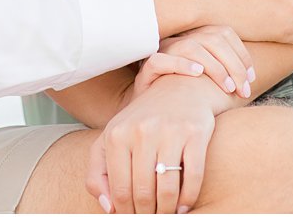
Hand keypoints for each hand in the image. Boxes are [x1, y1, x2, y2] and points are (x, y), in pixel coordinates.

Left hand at [87, 76, 223, 213]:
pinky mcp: (195, 132)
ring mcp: (169, 131)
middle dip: (147, 214)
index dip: (126, 212)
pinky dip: (189, 198)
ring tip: (167, 214)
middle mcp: (141, 131)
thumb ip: (97, 172)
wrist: (178, 88)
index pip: (119, 190)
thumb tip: (108, 207)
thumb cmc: (142, 121)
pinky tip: (184, 205)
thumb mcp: (112, 139)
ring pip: (167, 188)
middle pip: (142, 192)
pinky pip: (193, 176)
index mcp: (116, 135)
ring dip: (167, 210)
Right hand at [133, 26, 253, 100]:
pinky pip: (161, 60)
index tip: (251, 78)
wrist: (153, 118)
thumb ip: (228, 77)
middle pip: (212, 39)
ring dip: (214, 67)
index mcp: (195, 40)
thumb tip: (254, 79)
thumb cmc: (186, 103)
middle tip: (243, 90)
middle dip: (233, 65)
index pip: (223, 32)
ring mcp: (162, 54)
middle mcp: (179, 41)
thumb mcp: (209, 86)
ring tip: (227, 88)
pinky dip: (181, 65)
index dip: (241, 53)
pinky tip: (197, 75)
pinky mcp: (146, 71)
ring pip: (191, 46)